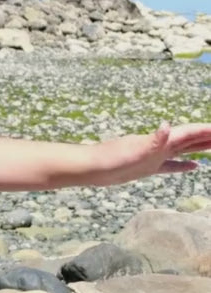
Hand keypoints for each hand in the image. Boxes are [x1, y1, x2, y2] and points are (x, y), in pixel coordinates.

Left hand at [89, 122, 210, 185]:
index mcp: (160, 141)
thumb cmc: (113, 158)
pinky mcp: (148, 167)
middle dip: (206, 137)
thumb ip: (154, 140)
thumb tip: (167, 125)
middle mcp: (160, 146)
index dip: (205, 131)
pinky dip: (183, 165)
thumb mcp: (137, 150)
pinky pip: (171, 166)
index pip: (188, 133)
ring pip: (183, 151)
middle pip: (189, 139)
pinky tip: (194, 166)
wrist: (93, 167)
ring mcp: (154, 156)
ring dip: (198, 148)